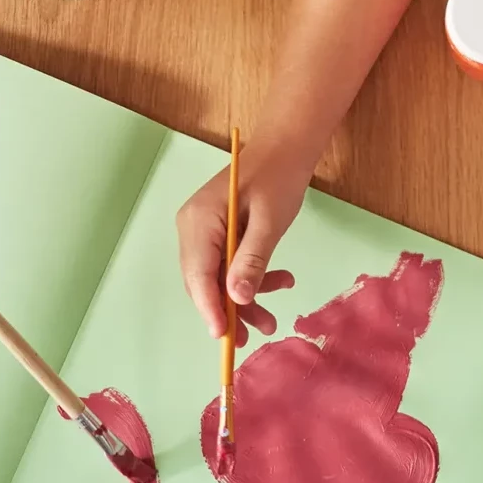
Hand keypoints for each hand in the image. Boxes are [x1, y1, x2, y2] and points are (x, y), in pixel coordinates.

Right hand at [178, 150, 304, 343]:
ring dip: (244, 298)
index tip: (224, 335)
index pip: (198, 274)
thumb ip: (252, 260)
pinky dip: (251, 277)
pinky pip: (229, 265)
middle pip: (204, 281)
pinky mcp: (220, 232)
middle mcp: (193, 228)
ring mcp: (204, 230)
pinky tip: (280, 280)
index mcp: (199, 221)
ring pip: (218, 278)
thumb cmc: (279, 177)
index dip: (210, 308)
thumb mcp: (270, 221)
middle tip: (252, 335)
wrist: (288, 147)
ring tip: (271, 319)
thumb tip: (237, 299)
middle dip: (229, 310)